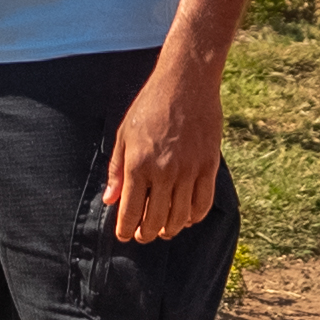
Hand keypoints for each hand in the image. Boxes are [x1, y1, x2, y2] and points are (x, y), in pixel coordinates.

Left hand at [101, 55, 226, 244]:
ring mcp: (189, 170)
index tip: (124, 235)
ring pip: (181, 217)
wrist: (186, 84)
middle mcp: (164, 172)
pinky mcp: (208, 166)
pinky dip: (195, 217)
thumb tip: (110, 200)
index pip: (131, 211)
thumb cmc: (150, 106)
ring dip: (170, 229)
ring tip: (163, 230)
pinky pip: (203, 203)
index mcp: (139, 164)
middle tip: (142, 235)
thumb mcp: (124, 134)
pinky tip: (187, 218)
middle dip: (146, 234)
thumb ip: (117, 170)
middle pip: (156, 219)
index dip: (126, 229)